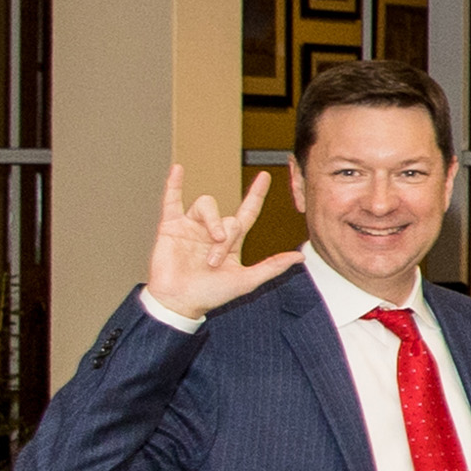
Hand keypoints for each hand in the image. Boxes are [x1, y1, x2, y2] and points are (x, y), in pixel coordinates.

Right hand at [142, 166, 295, 319]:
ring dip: (211, 223)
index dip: (256, 194)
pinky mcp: (170, 226)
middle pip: (228, 217)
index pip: (247, 211)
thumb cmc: (211, 294)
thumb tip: (300, 257)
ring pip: (207, 205)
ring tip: (207, 244)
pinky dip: (174, 184)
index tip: (265, 176)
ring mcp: (192, 227)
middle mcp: (213, 230)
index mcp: (232, 241)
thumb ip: (272, 266)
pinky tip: (178, 169)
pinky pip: (172, 200)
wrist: (179, 301)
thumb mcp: (246, 280)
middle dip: (226, 237)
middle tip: (214, 260)